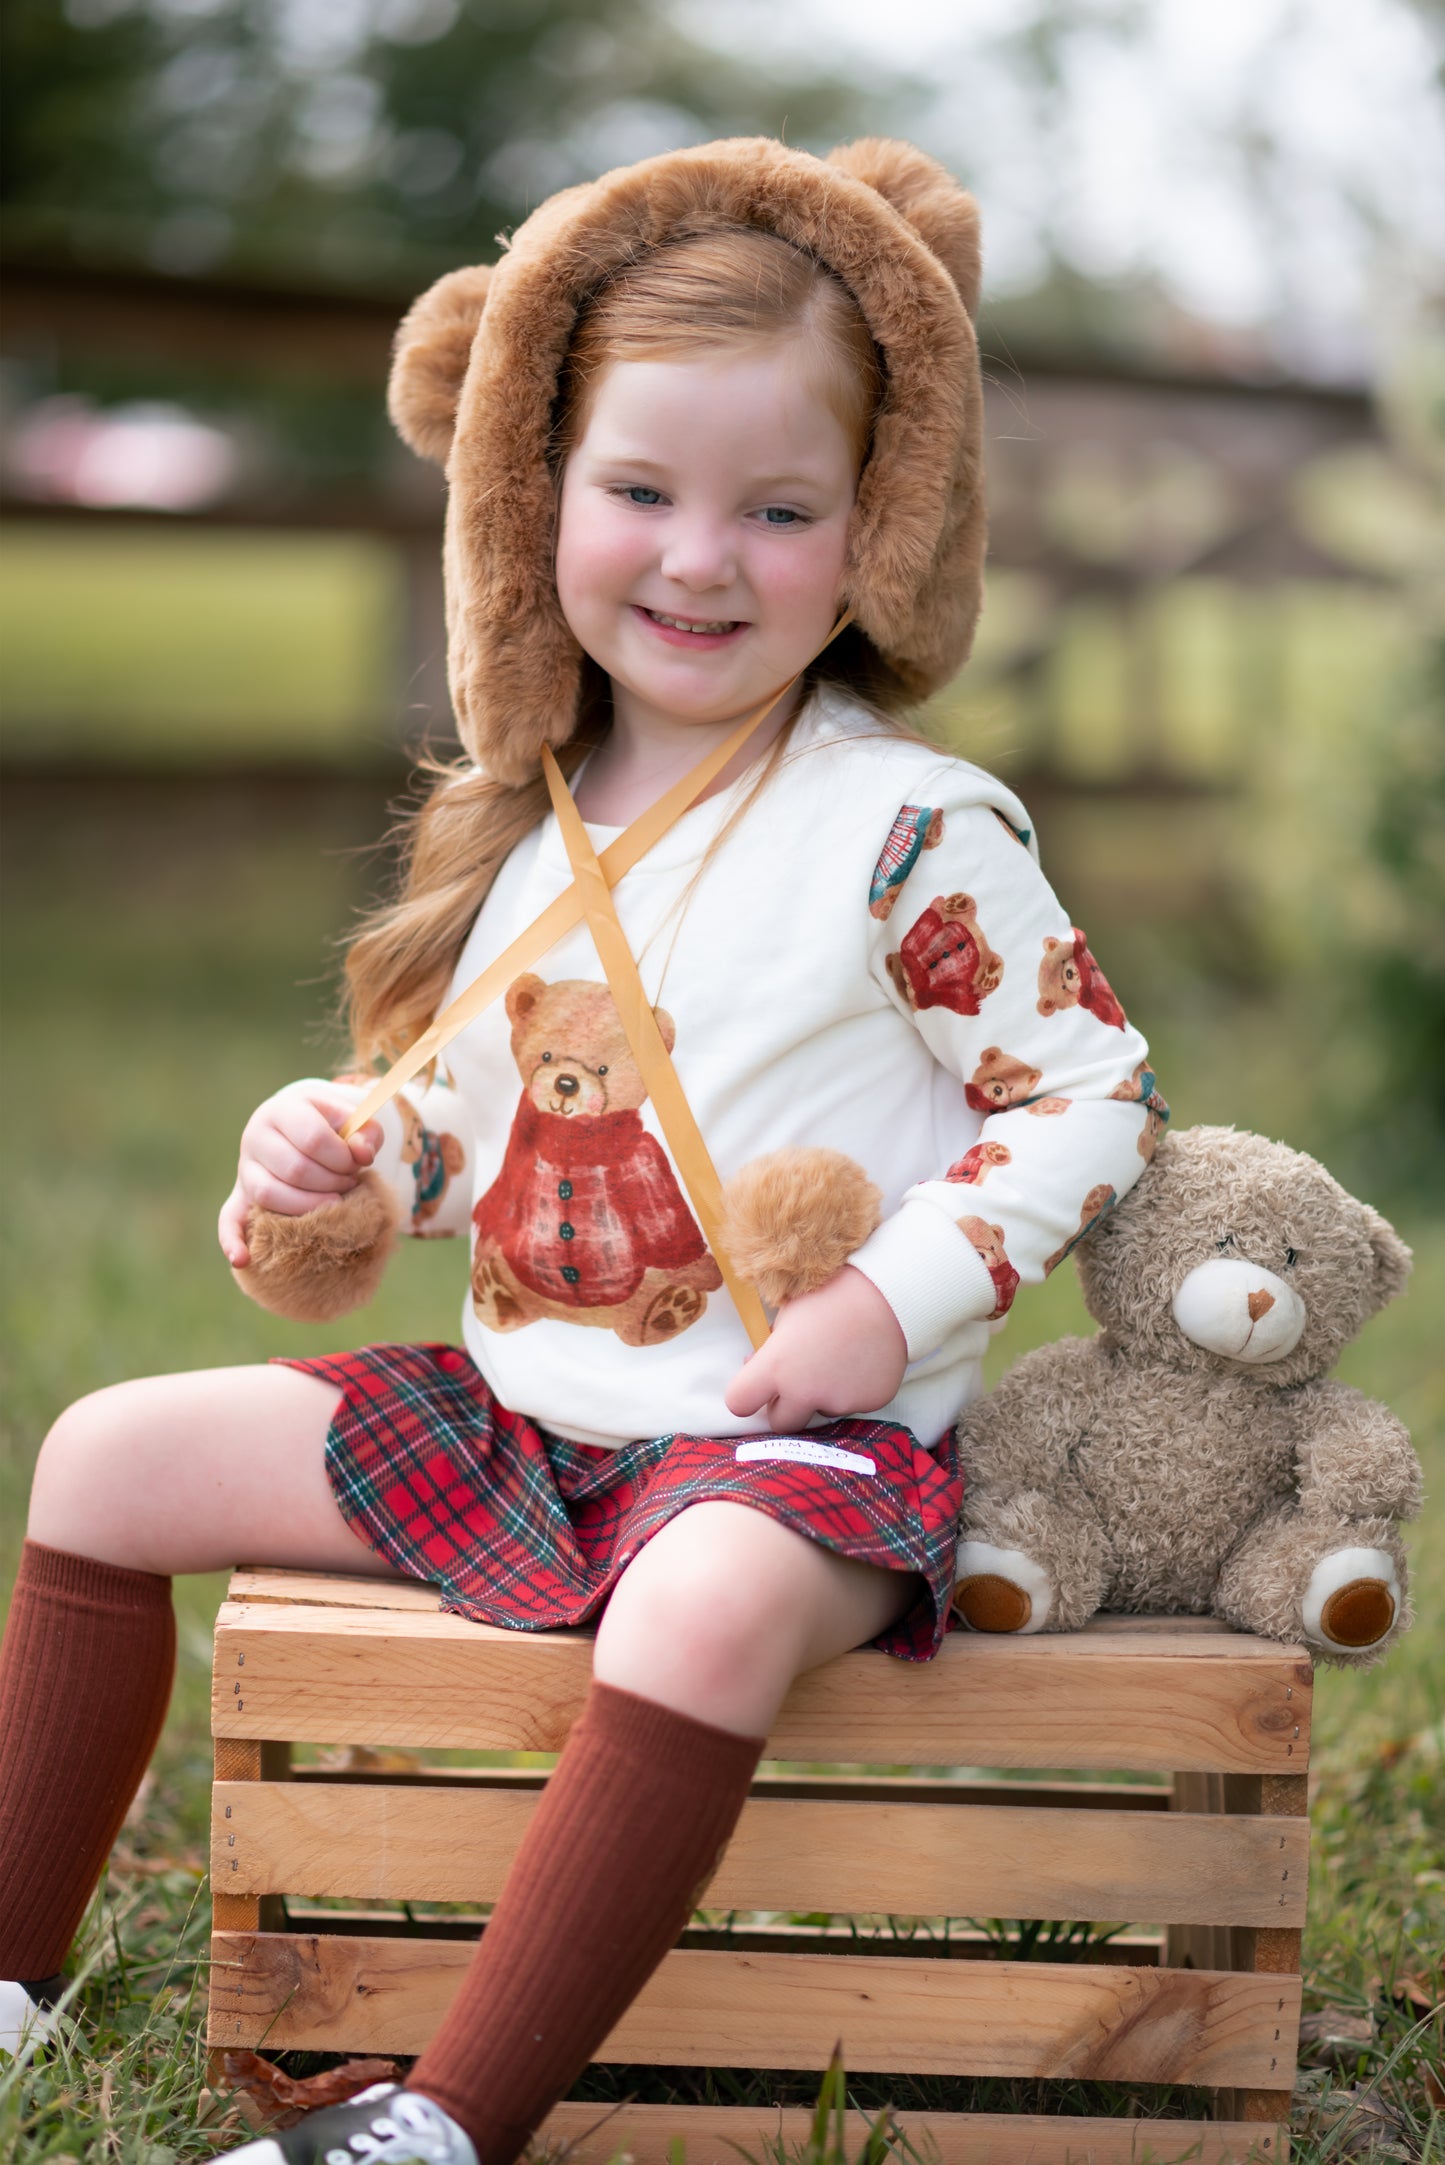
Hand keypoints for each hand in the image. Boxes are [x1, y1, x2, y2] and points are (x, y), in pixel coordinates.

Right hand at [218, 1083, 382, 1268]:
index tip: (358, 1163)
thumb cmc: (329, 1125)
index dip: (343, 1157)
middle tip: (349, 1183)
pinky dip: (232, 1240)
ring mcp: (244, 1169)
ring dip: (308, 1206)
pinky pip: (228, 1220)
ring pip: (269, 1194)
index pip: (313, 1138)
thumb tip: (363, 1155)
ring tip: (333, 1203)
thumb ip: (366, 1131)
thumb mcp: (351, 1117)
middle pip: (294, 1169)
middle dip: (332, 1182)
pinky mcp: (239, 1196)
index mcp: (282, 1110)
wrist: (297, 1126)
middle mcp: (255, 1137)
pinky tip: (242, 1259)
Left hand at [724, 1266, 907, 1432]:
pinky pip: (853, 1404)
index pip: (738, 1402)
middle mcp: (804, 1393)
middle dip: (783, 1406)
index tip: (755, 1385)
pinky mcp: (869, 1403)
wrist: (890, 1293)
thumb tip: (756, 1364)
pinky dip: (852, 1390)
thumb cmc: (832, 1293)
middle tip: (795, 1381)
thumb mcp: (787, 1313)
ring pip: (820, 1410)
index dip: (744, 1394)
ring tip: (838, 1358)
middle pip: (780, 1423)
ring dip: (821, 1395)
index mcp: (776, 1368)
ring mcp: (839, 1402)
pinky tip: (860, 1361)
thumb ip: (769, 1349)